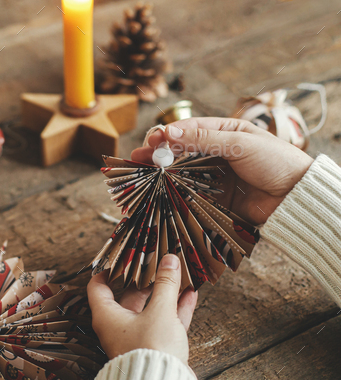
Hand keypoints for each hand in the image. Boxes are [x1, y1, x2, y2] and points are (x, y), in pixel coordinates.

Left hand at [87, 254, 197, 365]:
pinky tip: (189, 295)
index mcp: (107, 316)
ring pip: (149, 309)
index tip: (120, 258)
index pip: (98, 287)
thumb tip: (169, 261)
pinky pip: (163, 322)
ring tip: (176, 276)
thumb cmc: (151, 351)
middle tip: (156, 263)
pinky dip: (174, 309)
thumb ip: (165, 284)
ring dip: (164, 293)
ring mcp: (135, 337)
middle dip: (145, 280)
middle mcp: (117, 327)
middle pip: (128, 296)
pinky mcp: (153, 346)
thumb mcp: (160, 311)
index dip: (107, 270)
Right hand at [131, 117, 313, 223]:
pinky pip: (189, 193)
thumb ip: (204, 139)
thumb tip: (169, 132)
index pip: (188, 129)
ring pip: (180, 172)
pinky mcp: (213, 197)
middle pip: (178, 151)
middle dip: (156, 154)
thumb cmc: (276, 161)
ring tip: (140, 176)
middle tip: (136, 159)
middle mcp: (215, 152)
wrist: (295, 197)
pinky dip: (172, 193)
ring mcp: (213, 175)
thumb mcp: (240, 143)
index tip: (151, 140)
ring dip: (160, 174)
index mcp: (223, 132)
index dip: (167, 134)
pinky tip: (157, 193)